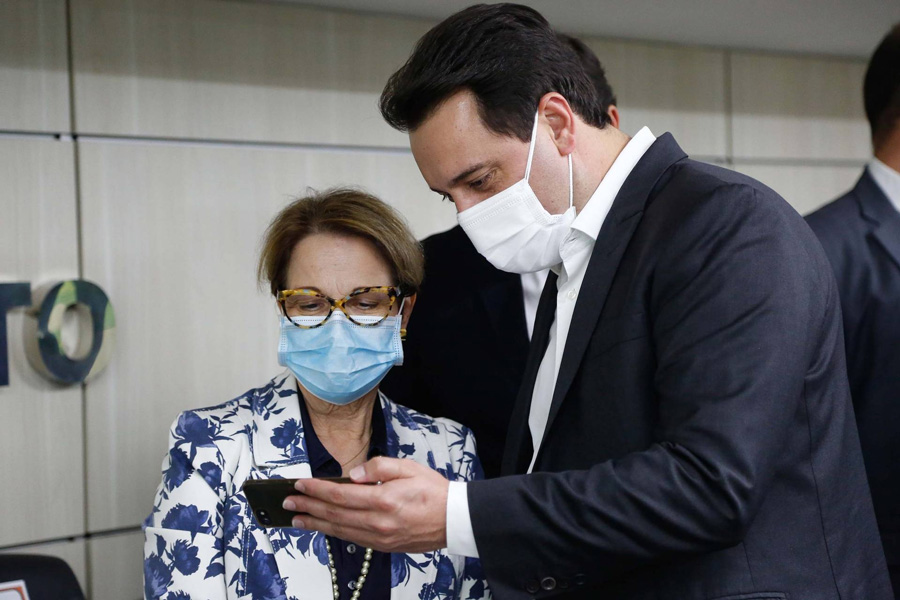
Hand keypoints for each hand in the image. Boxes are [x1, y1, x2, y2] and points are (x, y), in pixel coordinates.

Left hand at [281, 457, 449, 552]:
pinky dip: (333, 533)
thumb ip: (379, 467)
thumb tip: (354, 473)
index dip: (316, 490)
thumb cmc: (434, 492)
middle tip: (287, 502)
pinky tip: (323, 528)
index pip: (340, 495)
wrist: (453, 520)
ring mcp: (379, 538)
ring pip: (339, 531)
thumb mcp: (408, 468)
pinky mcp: (382, 546)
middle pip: (334, 515)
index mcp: (384, 500)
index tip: (300, 484)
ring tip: (296, 519)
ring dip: (314, 524)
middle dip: (307, 507)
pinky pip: (351, 539)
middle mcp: (378, 523)